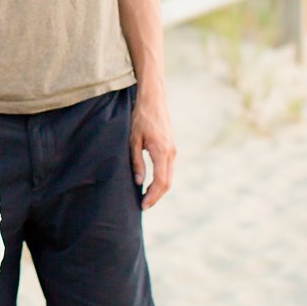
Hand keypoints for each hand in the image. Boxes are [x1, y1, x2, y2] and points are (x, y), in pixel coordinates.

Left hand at [129, 92, 175, 209]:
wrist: (153, 99)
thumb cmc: (140, 117)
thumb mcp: (133, 139)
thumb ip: (136, 161)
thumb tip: (139, 182)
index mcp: (162, 152)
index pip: (160, 181)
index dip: (152, 196)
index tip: (142, 205)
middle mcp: (171, 153)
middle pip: (167, 182)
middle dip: (156, 196)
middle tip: (143, 206)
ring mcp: (173, 150)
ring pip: (169, 176)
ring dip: (159, 189)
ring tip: (145, 197)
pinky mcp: (171, 148)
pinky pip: (168, 169)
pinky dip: (161, 180)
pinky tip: (150, 183)